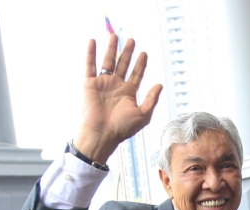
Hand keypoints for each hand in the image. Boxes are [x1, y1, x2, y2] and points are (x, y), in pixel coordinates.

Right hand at [74, 36, 162, 164]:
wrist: (102, 134)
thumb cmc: (122, 128)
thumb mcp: (143, 115)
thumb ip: (151, 100)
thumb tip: (160, 85)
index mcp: (128, 93)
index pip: (136, 74)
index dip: (140, 64)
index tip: (144, 53)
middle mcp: (116, 86)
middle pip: (123, 64)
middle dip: (127, 52)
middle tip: (131, 40)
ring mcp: (103, 84)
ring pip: (108, 61)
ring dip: (111, 48)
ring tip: (115, 36)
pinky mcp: (90, 84)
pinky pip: (90, 65)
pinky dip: (91, 53)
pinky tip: (93, 41)